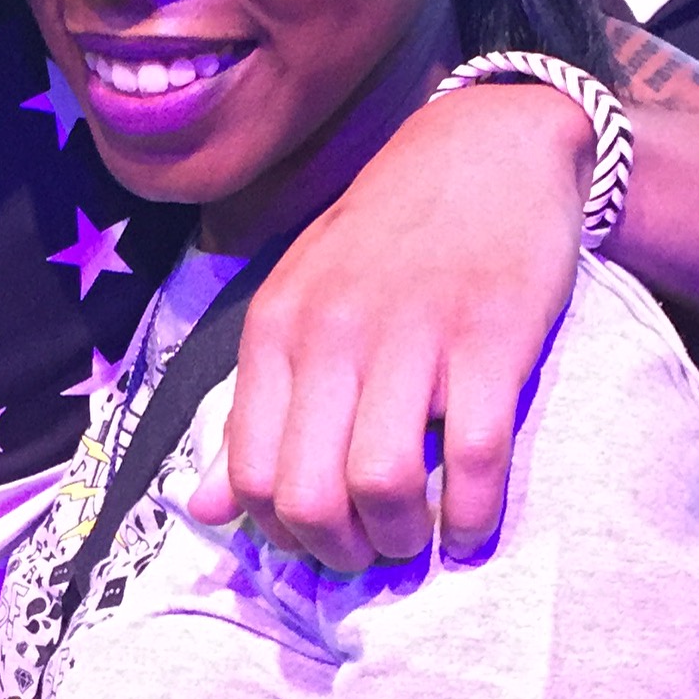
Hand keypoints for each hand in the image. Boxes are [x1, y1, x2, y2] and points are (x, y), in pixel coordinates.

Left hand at [195, 83, 587, 572]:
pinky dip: (474, 513)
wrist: (485, 147)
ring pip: (382, 482)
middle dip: (342, 551)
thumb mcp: (300, 306)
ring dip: (404, 538)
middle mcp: (333, 334)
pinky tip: (473, 523)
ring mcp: (413, 334)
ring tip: (421, 536)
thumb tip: (206, 511)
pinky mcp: (492, 336)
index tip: (322, 539)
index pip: (249, 473)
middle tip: (374, 550)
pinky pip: (474, 454)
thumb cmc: (387, 239)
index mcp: (276, 331)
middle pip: (310, 494)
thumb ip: (256, 408)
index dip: (282, 532)